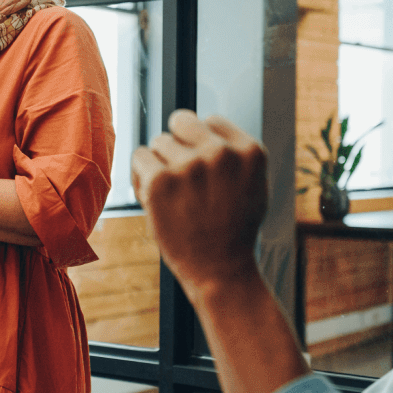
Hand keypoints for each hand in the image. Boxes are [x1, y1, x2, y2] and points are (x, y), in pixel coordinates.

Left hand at [131, 110, 267, 296]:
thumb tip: (204, 125)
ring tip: (173, 195)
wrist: (220, 270)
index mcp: (249, 151)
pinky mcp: (160, 181)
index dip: (201, 143)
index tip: (201, 167)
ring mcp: (190, 165)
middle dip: (178, 144)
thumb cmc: (233, 230)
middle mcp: (221, 153)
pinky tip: (155, 197)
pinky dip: (141, 175)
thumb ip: (233, 154)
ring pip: (158, 142)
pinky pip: (139, 157)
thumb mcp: (252, 185)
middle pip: (181, 121)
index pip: (211, 121)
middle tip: (182, 176)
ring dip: (159, 164)